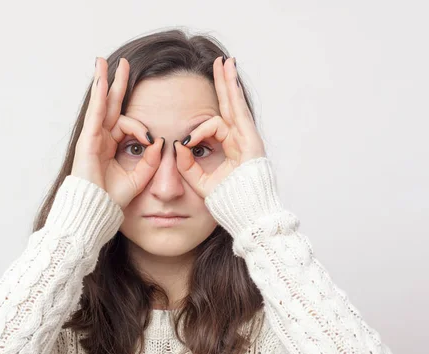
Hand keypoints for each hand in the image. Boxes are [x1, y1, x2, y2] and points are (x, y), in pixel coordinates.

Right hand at [71, 57, 163, 209]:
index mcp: (111, 146)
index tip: (150, 140)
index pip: (127, 125)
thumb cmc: (111, 199)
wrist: (95, 211)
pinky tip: (101, 81)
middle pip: (111, 105)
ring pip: (101, 104)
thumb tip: (160, 142)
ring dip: (103, 82)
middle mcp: (101, 138)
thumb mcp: (138, 179)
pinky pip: (95, 114)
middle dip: (117, 84)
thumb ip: (150, 161)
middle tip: (121, 64)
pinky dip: (98, 97)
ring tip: (105, 62)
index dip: (141, 129)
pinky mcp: (87, 141)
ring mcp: (92, 137)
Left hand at [174, 56, 265, 197]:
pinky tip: (229, 74)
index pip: (215, 127)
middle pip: (228, 107)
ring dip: (228, 82)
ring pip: (234, 105)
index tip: (185, 142)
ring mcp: (248, 139)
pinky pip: (237, 114)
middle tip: (218, 64)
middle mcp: (240, 141)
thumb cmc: (228, 203)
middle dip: (222, 85)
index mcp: (231, 150)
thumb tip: (177, 145)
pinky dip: (232, 94)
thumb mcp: (200, 183)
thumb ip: (187, 165)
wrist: (248, 216)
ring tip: (223, 61)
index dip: (198, 130)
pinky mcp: (252, 141)